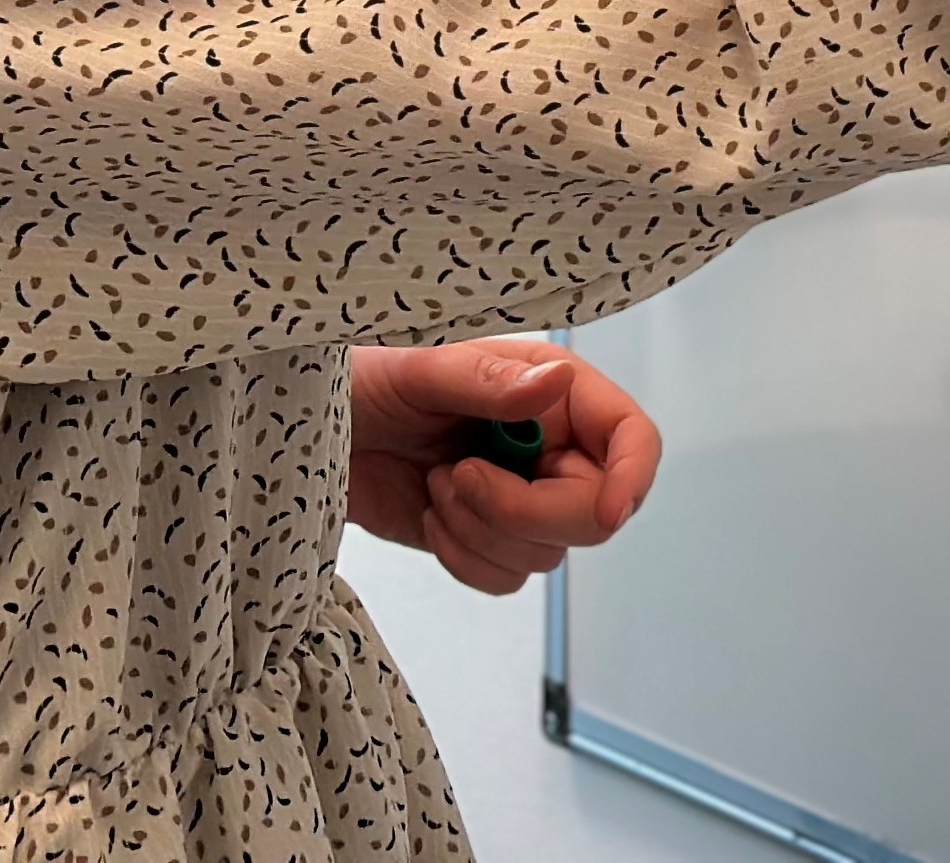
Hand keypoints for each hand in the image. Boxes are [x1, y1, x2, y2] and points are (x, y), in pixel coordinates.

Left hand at [345, 338, 664, 596]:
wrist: (318, 434)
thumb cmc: (367, 382)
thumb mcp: (422, 371)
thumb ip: (489, 381)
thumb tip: (558, 383)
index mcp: (552, 391)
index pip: (630, 437)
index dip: (631, 477)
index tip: (605, 511)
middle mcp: (551, 445)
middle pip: (594, 512)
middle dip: (522, 511)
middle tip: (459, 476)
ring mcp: (522, 496)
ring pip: (546, 551)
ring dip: (481, 530)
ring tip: (435, 484)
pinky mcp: (488, 538)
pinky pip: (507, 577)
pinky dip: (464, 558)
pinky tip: (430, 515)